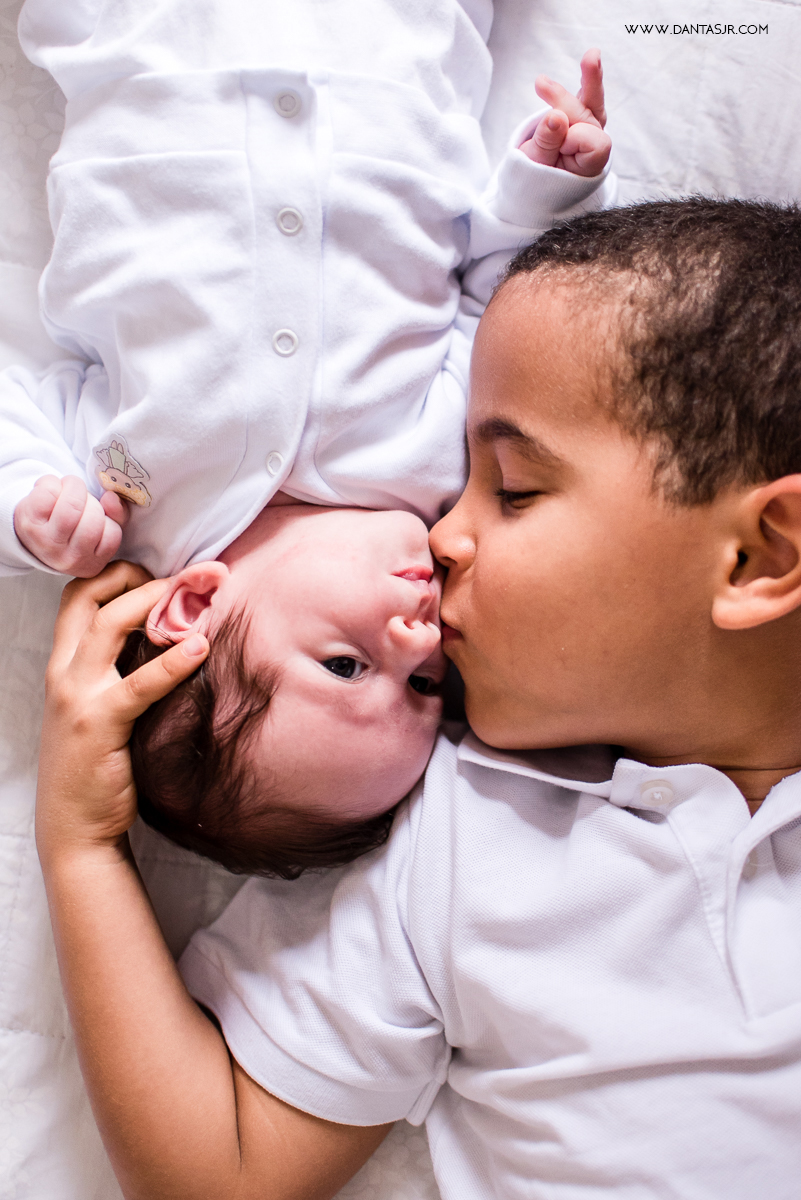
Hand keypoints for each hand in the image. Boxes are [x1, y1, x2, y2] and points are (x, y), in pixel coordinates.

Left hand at [14, 474, 129, 576]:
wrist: (32, 532)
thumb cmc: (72, 529)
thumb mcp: (100, 529)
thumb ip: (117, 514)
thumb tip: (110, 497)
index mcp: (91, 564)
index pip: (111, 533)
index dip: (106, 515)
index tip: (93, 513)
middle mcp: (69, 560)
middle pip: (92, 519)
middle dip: (89, 499)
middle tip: (79, 498)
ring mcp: (46, 544)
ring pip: (71, 506)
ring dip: (72, 486)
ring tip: (67, 490)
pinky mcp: (28, 525)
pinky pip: (48, 493)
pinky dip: (51, 483)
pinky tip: (50, 491)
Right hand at [36, 562, 208, 861]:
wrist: (75, 827)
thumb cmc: (99, 763)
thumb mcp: (104, 704)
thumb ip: (124, 669)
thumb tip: (177, 633)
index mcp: (64, 664)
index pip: (79, 595)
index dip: (119, 574)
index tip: (165, 575)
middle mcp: (64, 673)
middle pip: (91, 597)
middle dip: (143, 575)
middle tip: (198, 572)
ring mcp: (77, 697)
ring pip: (108, 626)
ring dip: (158, 601)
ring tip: (202, 592)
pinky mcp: (98, 726)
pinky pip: (138, 685)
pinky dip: (171, 662)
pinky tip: (200, 648)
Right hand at [520, 48, 610, 176]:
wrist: (533, 186)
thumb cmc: (534, 179)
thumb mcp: (534, 166)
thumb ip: (546, 143)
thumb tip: (555, 116)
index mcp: (590, 165)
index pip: (591, 142)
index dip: (572, 138)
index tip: (552, 147)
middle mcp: (595, 145)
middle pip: (589, 117)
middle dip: (566, 103)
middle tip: (540, 84)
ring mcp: (589, 129)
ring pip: (593, 102)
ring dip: (591, 79)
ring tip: (592, 56)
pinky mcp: (580, 117)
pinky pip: (587, 96)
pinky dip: (587, 79)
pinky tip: (591, 58)